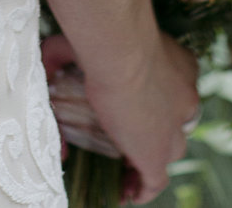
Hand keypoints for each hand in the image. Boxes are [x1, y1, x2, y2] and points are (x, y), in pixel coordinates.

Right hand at [40, 31, 201, 203]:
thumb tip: (45, 66)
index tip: (137, 116)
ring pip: (170, 153)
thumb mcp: (83, 43)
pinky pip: (155, 181)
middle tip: (130, 145)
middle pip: (176, 124)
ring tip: (127, 176)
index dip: (159, 108)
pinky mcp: (159, 153)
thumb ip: (61, 55)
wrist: (122, 53)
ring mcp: (175, 129)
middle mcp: (186, 99)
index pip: (176, 94)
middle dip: (157, 135)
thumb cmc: (105, 39)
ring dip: (148, 165)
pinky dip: (142, 189)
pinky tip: (127, 194)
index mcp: (180, 69)